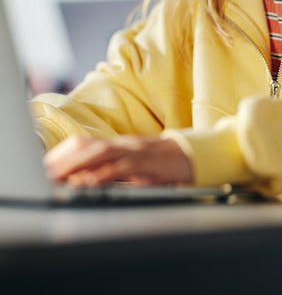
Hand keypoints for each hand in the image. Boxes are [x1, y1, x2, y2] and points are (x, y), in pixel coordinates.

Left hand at [44, 135, 193, 187]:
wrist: (192, 154)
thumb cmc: (160, 164)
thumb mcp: (132, 165)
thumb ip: (110, 169)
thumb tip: (83, 180)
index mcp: (117, 144)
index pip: (84, 143)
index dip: (63, 154)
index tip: (46, 167)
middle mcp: (123, 144)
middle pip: (87, 145)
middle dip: (64, 160)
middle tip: (46, 174)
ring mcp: (135, 151)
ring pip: (102, 152)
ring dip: (78, 164)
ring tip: (60, 177)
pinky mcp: (148, 162)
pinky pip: (123, 166)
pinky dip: (105, 173)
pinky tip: (90, 181)